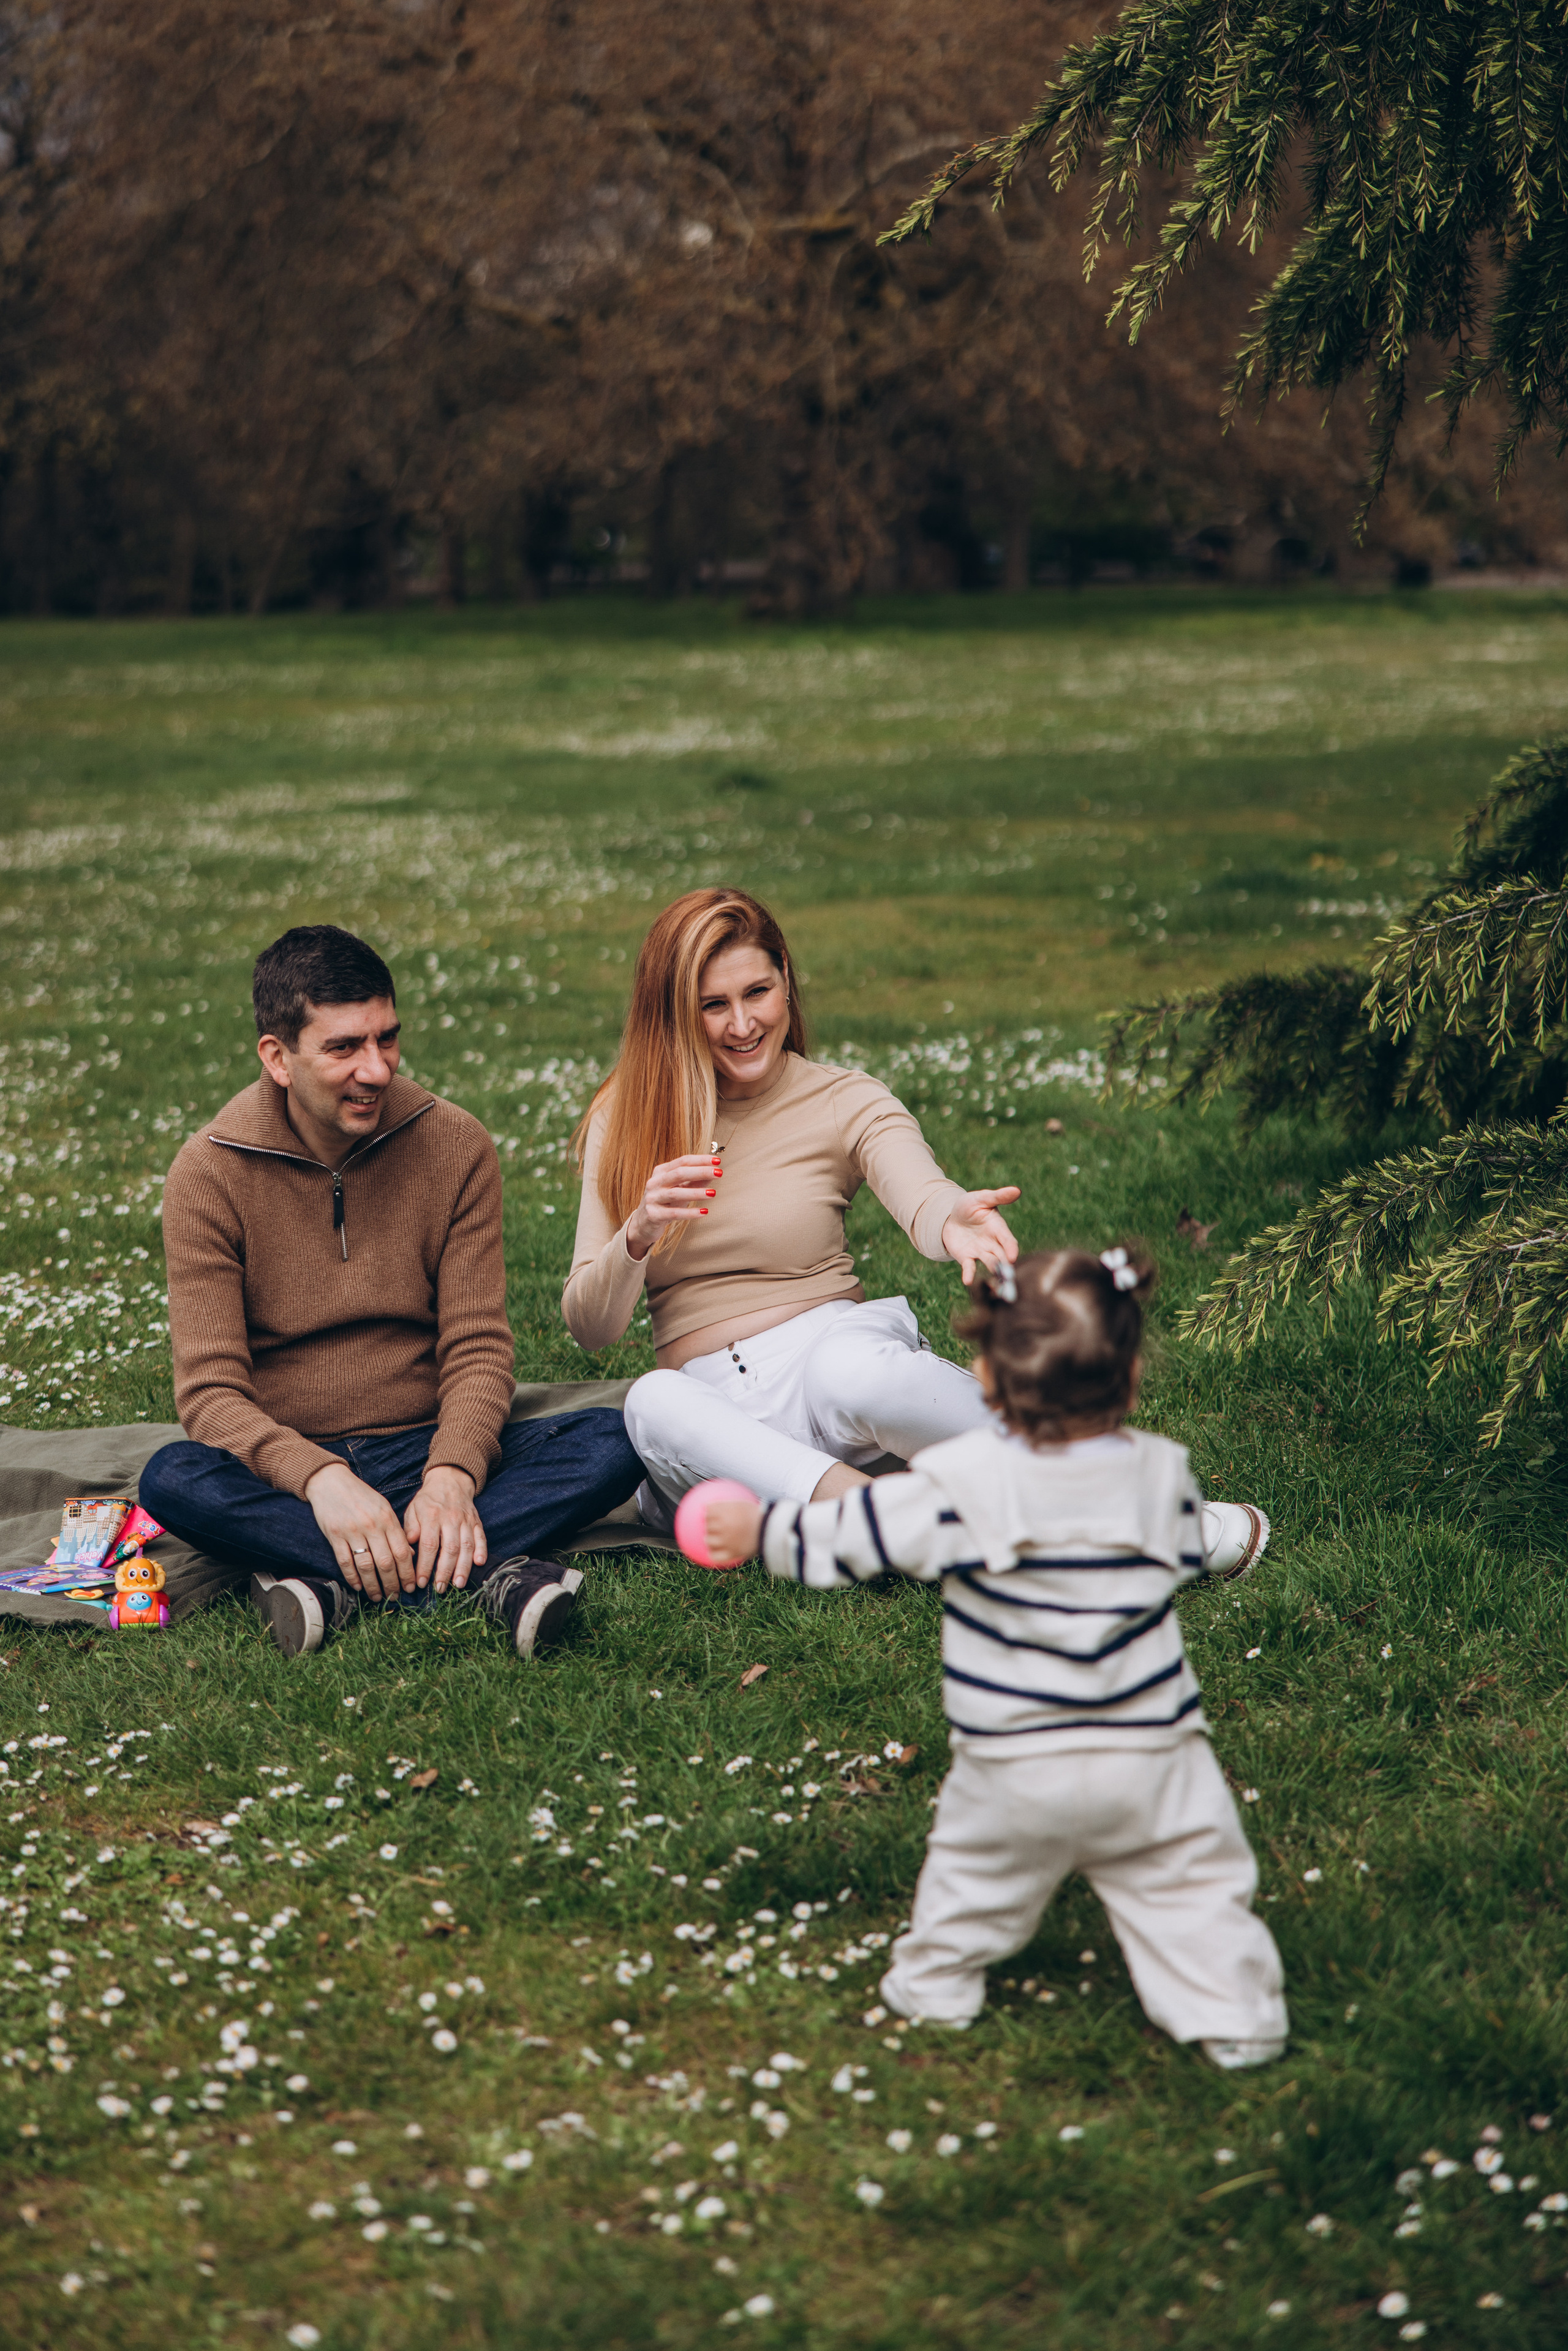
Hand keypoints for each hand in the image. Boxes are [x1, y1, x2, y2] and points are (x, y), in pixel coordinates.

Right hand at [305, 1461, 416, 1599]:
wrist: (331, 1482)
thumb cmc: (361, 1496)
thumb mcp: (384, 1508)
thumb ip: (396, 1530)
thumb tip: (409, 1555)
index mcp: (387, 1519)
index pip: (402, 1551)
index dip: (408, 1573)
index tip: (411, 1586)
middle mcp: (372, 1526)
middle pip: (386, 1562)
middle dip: (392, 1584)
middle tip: (395, 1597)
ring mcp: (352, 1531)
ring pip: (366, 1566)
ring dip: (373, 1585)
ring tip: (378, 1597)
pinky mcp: (334, 1535)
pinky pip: (345, 1561)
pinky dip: (352, 1577)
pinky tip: (358, 1587)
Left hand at [404, 1465, 485, 1593]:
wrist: (450, 1481)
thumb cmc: (428, 1500)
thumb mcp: (413, 1510)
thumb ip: (410, 1528)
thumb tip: (408, 1546)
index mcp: (431, 1517)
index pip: (429, 1545)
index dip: (425, 1566)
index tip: (421, 1582)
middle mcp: (450, 1519)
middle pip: (449, 1549)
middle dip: (445, 1571)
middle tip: (440, 1589)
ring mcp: (465, 1521)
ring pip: (466, 1546)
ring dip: (463, 1567)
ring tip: (458, 1584)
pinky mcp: (477, 1522)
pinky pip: (481, 1537)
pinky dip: (481, 1550)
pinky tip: (479, 1563)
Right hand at [626, 1151, 722, 1260]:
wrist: (644, 1223)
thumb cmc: (665, 1203)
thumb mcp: (680, 1189)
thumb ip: (695, 1181)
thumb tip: (714, 1172)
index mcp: (661, 1172)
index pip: (682, 1162)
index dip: (700, 1160)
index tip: (717, 1161)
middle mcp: (654, 1183)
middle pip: (679, 1173)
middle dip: (700, 1172)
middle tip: (719, 1173)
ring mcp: (652, 1198)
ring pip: (676, 1193)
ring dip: (696, 1192)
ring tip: (713, 1193)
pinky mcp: (653, 1215)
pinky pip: (674, 1213)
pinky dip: (690, 1213)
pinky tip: (704, 1212)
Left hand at [703, 1496, 763, 1565]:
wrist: (770, 1529)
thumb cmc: (759, 1515)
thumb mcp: (744, 1504)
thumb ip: (729, 1504)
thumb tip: (715, 1504)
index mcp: (725, 1512)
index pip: (708, 1511)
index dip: (708, 1512)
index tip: (709, 1513)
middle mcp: (722, 1526)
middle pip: (708, 1525)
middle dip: (708, 1525)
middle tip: (711, 1526)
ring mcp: (726, 1541)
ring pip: (709, 1540)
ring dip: (708, 1539)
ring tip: (709, 1540)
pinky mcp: (731, 1553)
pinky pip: (716, 1556)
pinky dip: (713, 1555)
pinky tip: (712, 1554)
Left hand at [940, 1187, 1021, 1284]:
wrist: (951, 1217)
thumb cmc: (970, 1205)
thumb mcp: (981, 1199)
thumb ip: (998, 1197)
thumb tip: (1016, 1190)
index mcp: (998, 1228)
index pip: (1008, 1240)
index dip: (1011, 1248)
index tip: (1012, 1257)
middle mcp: (993, 1243)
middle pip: (1002, 1256)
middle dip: (1006, 1266)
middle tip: (1009, 1276)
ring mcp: (980, 1252)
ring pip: (990, 1263)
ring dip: (993, 1271)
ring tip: (996, 1282)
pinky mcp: (967, 1258)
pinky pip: (970, 1268)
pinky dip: (969, 1274)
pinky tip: (967, 1281)